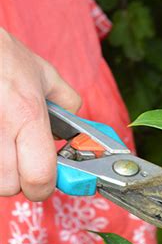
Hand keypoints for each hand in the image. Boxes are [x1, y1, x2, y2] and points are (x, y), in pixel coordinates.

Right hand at [0, 28, 80, 200]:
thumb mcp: (43, 73)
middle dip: (18, 177)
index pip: (40, 176)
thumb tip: (73, 121)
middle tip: (20, 157)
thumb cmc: (3, 57)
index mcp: (27, 115)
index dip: (45, 184)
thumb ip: (66, 100)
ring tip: (3, 144)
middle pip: (9, 186)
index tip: (46, 179)